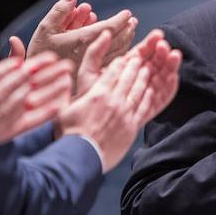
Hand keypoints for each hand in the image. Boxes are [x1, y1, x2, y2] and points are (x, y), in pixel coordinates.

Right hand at [0, 46, 73, 173]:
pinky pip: (24, 124)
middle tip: (59, 61)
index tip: (34, 57)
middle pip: (15, 84)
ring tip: (64, 78)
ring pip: (23, 101)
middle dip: (39, 71)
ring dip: (46, 88)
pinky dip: (42, 114)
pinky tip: (59, 106)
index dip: (17, 64)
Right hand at [8, 0, 136, 73]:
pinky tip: (122, 50)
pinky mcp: (94, 79)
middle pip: (117, 41)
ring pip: (117, 54)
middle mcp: (91, 56)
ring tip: (129, 32)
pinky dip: (120, 55)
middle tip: (132, 21)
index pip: (109, 28)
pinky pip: (112, 65)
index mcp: (82, 41)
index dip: (120, 20)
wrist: (34, 84)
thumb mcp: (44, 29)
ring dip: (126, 41)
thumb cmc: (39, 53)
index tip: (127, 13)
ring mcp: (94, 69)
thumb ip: (59, 11)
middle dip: (126, 30)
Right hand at [56, 32, 182, 172]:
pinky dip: (148, 97)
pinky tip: (150, 91)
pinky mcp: (131, 127)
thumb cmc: (68, 134)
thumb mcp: (64, 109)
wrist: (81, 157)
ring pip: (138, 91)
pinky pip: (143, 108)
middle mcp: (113, 101)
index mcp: (97, 94)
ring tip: (147, 70)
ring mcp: (124, 114)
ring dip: (143, 78)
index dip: (119, 63)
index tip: (124, 57)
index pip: (111, 73)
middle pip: (127, 78)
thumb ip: (70, 94)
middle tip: (139, 58)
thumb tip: (64, 83)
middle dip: (134, 66)